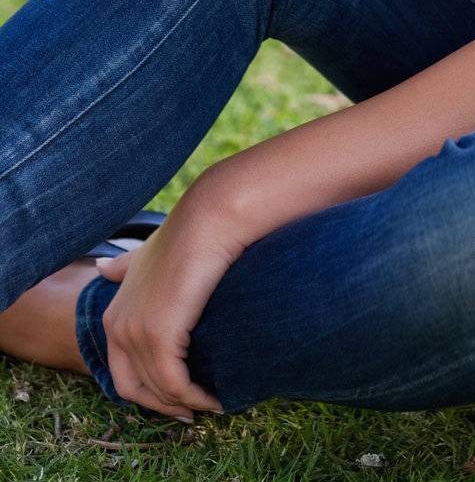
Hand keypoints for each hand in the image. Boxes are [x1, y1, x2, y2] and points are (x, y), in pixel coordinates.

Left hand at [93, 186, 245, 419]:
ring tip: (212, 405)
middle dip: (164, 405)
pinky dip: (195, 397)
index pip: (123, 371)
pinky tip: (217, 398)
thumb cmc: (186, 233)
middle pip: (135, 388)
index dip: (149, 390)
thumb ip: (123, 266)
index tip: (177, 397)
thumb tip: (101, 268)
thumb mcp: (145, 253)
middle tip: (194, 409)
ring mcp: (135, 333)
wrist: (209, 220)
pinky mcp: (158, 336)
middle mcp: (118, 327)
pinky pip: (174, 383)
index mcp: (113, 313)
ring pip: (158, 389)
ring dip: (186, 403)